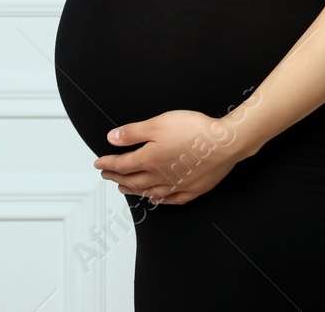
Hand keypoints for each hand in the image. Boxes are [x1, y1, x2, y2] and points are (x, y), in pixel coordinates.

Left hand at [93, 109, 252, 205]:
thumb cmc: (195, 131)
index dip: (108, 163)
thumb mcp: (158, 123)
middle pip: (132, 180)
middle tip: (108, 176)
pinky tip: (158, 199)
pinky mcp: (193, 189)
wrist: (225, 143)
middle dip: (117, 177)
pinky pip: (172, 200)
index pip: (122, 164)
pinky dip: (161, 200)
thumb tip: (112, 139)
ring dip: (134, 191)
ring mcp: (176, 186)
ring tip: (125, 188)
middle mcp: (159, 177)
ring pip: (149, 192)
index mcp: (148, 160)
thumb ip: (133, 132)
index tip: (99, 163)